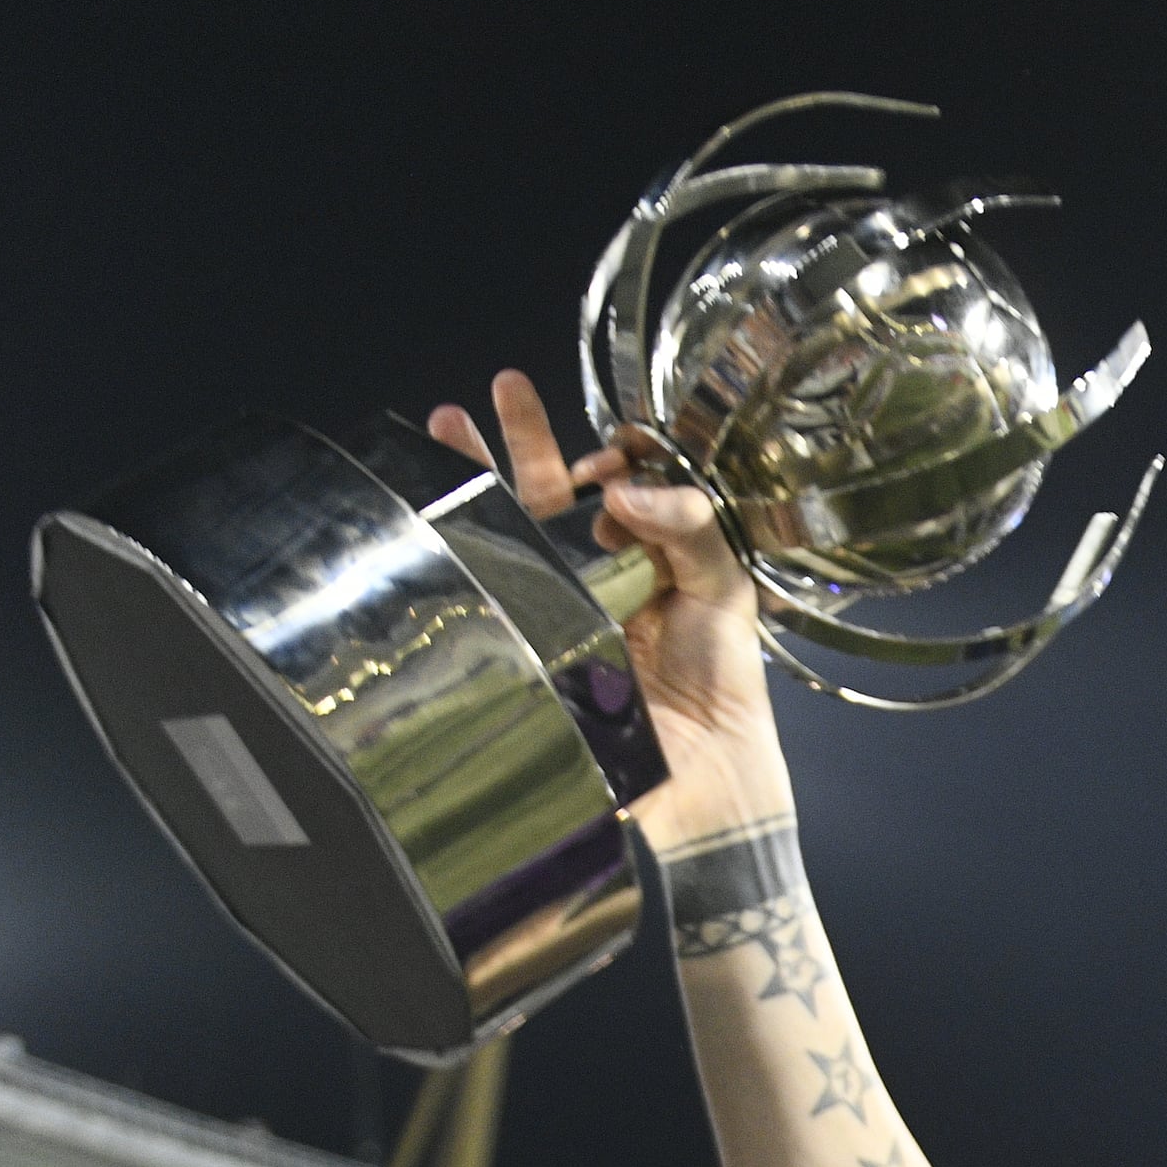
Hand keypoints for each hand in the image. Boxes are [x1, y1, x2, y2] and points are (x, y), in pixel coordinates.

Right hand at [427, 372, 785, 850]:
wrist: (697, 776)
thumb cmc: (723, 688)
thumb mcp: (724, 589)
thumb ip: (688, 526)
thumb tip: (623, 490)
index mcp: (652, 551)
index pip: (619, 481)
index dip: (612, 456)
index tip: (613, 458)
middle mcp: (599, 571)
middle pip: (553, 491)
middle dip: (526, 436)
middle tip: (504, 389)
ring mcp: (557, 603)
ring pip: (513, 526)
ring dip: (480, 469)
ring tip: (450, 423)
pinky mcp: (529, 638)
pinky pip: (494, 584)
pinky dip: (465, 541)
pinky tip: (442, 505)